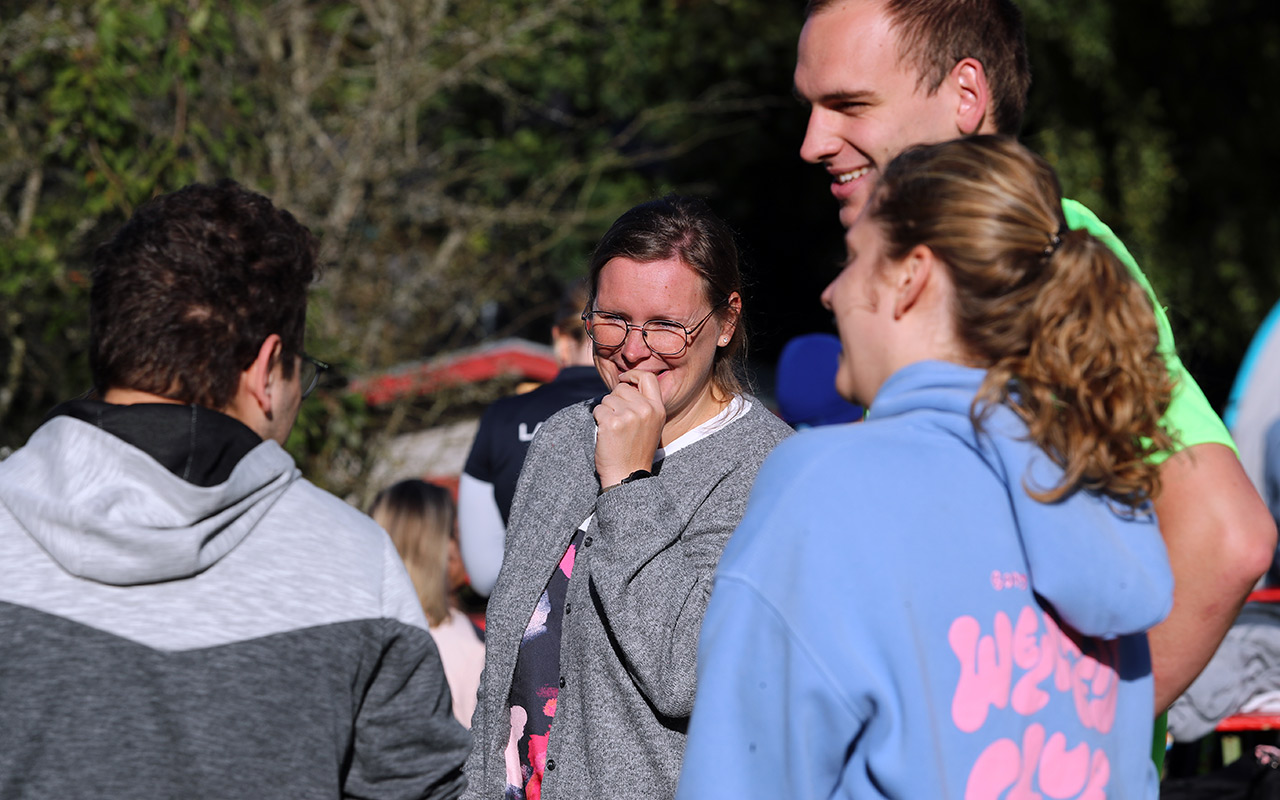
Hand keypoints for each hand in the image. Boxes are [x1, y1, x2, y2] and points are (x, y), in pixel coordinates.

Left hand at [593, 370, 664, 487]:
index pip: (648, 378)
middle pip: (622, 388)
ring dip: (605, 411)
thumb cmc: (635, 451)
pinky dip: (597, 420)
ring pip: (607, 399)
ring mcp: (628, 416)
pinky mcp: (611, 422)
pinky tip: (606, 433)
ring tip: (614, 430)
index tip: (624, 379)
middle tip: (618, 421)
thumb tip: (624, 384)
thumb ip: (644, 405)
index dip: (633, 374)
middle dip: (615, 400)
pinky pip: (597, 410)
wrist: (627, 475)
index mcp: (658, 409)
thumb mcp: (651, 426)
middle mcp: (645, 410)